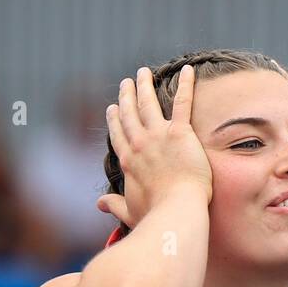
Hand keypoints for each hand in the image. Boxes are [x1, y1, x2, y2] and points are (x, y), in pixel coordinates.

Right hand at [99, 65, 212, 229]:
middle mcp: (139, 144)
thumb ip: (114, 205)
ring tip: (143, 73)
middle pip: (129, 114)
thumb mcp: (130, 211)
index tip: (112, 108)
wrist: (176, 211)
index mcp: (128, 161)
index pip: (118, 135)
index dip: (114, 120)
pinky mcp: (181, 133)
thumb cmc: (155, 216)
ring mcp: (159, 136)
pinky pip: (183, 103)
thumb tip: (99, 204)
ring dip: (145, 86)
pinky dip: (186, 85)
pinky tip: (188, 70)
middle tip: (126, 83)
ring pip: (148, 103)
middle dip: (127, 96)